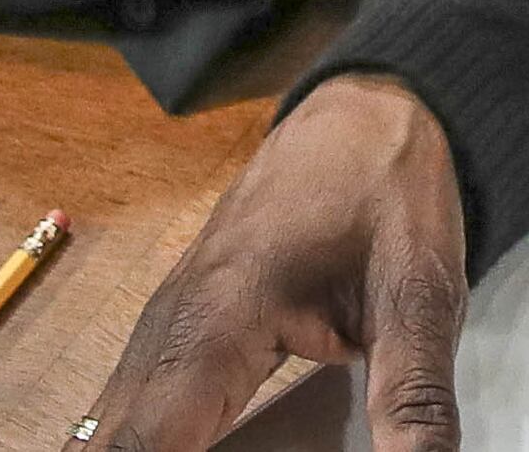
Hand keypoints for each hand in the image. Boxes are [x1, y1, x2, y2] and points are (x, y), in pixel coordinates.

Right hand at [82, 75, 468, 451]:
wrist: (368, 109)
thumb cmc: (386, 186)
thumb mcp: (421, 290)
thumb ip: (414, 395)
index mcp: (219, 317)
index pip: (147, 443)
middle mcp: (171, 324)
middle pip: (109, 445)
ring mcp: (164, 325)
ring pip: (107, 429)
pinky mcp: (175, 332)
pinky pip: (129, 409)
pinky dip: (128, 448)